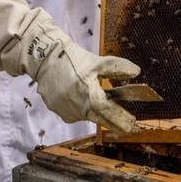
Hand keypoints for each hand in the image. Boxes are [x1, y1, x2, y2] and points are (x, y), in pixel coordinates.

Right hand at [20, 19, 140, 133]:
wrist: (44, 57)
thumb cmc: (72, 59)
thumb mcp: (98, 62)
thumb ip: (117, 69)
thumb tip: (136, 72)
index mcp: (89, 97)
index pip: (110, 115)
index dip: (122, 120)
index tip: (132, 124)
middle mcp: (77, 109)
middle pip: (100, 119)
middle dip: (112, 119)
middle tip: (123, 120)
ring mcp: (65, 111)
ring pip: (86, 115)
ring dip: (93, 109)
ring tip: (91, 94)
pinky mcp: (56, 110)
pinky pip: (73, 112)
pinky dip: (79, 106)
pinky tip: (76, 93)